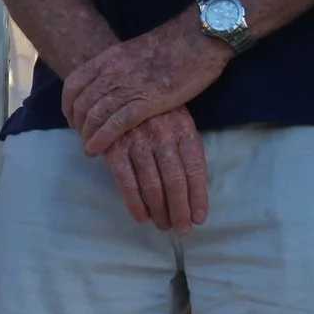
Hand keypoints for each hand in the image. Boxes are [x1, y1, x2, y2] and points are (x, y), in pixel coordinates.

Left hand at [61, 14, 230, 156]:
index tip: (72, 118)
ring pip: (94, 115)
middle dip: (77, 123)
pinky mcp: (146, 102)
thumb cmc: (174, 45)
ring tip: (88, 148)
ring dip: (87, 135)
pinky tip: (96, 150)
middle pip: (81, 103)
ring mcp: (128, 87)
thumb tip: (112, 81)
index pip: (73, 84)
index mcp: (108, 58)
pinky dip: (101, 139)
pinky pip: (114, 125)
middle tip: (81, 137)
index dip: (68, 104)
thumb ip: (120, 66)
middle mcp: (112, 72)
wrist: (197, 38)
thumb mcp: (135, 51)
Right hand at [101, 107, 209, 233]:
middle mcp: (162, 134)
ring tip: (164, 226)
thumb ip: (185, 146)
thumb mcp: (177, 117)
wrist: (117, 84)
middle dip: (180, 210)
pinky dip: (135, 204)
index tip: (200, 217)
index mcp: (182, 127)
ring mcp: (137, 141)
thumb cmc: (154, 108)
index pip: (196, 167)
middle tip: (182, 229)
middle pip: (176, 181)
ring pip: (152, 185)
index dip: (199, 196)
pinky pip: (126, 182)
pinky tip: (142, 218)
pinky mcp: (114, 147)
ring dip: (160, 212)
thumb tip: (195, 188)